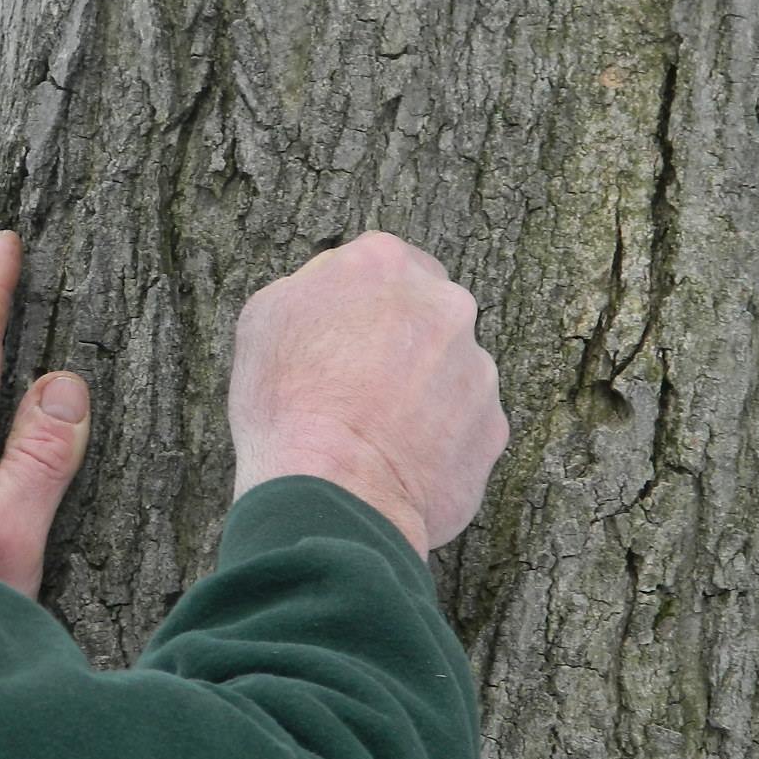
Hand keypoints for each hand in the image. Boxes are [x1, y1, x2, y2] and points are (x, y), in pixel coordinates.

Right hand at [228, 231, 508, 555]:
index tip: (339, 334)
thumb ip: (310, 287)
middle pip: (427, 312)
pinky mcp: (494, 426)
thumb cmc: (286, 405)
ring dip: (423, 391)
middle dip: (401, 341)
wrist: (333, 493)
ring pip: (451, 369)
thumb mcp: (264, 318)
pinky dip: (439, 438)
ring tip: (376, 433)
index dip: (358, 303)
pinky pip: (465, 424)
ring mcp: (478, 367)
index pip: (383, 265)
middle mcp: (445, 305)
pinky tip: (398, 461)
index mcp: (384, 266)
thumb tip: (330, 294)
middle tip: (357, 385)